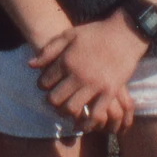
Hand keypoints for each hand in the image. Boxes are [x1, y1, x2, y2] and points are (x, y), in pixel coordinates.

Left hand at [31, 16, 144, 135]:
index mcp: (67, 61)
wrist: (125, 33)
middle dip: (52, 102)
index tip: (46, 85)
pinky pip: (95, 114)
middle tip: (54, 100)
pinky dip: (87, 123)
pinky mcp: (110, 92)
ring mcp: (95, 85)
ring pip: (72, 109)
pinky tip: (82, 124)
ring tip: (66, 110)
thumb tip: (30, 65)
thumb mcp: (70, 34)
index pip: (45, 81)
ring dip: (66, 113)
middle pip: (56, 98)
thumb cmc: (96, 32)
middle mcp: (78, 75)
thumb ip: (49, 50)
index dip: (42, 85)